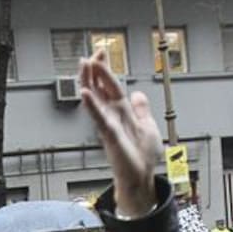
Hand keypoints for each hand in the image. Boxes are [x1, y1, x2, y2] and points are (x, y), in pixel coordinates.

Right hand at [79, 49, 162, 217]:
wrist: (140, 178)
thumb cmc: (142, 157)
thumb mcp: (147, 126)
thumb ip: (141, 109)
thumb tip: (138, 95)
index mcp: (122, 112)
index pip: (111, 85)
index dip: (106, 69)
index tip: (102, 53)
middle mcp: (113, 116)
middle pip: (101, 88)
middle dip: (96, 70)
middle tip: (91, 54)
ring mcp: (109, 125)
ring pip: (96, 99)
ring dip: (89, 82)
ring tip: (84, 65)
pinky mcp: (109, 136)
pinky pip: (99, 118)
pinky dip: (92, 106)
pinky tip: (86, 93)